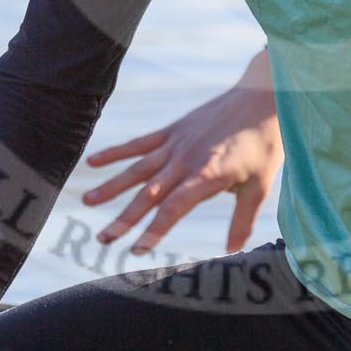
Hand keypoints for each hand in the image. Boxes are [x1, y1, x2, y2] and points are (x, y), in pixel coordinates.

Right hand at [83, 49, 281, 253]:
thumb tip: (232, 251)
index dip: (154, 229)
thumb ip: (242, 219)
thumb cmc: (264, 145)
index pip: (174, 207)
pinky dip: (116, 152)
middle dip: (124, 218)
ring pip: (137, 169)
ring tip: (86, 201)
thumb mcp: (260, 186)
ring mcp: (176, 144)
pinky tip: (92, 161)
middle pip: (149, 194)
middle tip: (102, 239)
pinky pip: (139, 143)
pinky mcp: (172, 130)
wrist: (262, 98)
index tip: (137, 249)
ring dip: (111, 186)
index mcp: (207, 175)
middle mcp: (185, 160)